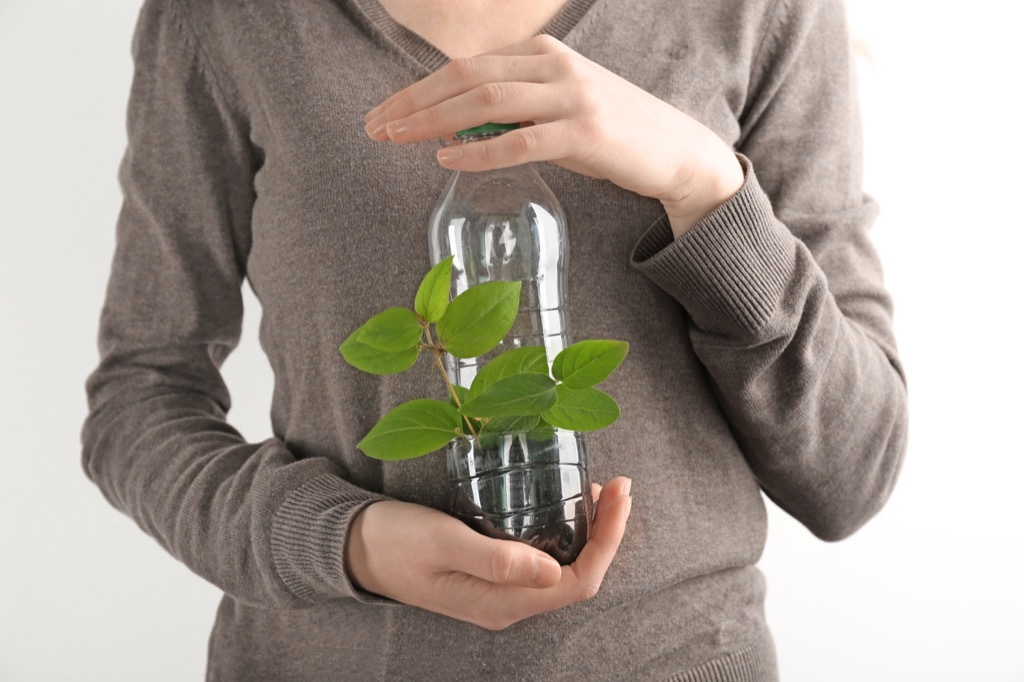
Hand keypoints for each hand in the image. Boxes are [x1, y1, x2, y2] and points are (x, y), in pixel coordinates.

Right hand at [344, 476, 631, 629]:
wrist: (355, 548)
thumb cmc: (395, 540)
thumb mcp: (443, 541)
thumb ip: (496, 558)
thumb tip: (552, 571)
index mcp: (501, 603)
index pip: (578, 582)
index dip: (607, 540)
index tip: (618, 494)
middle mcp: (508, 604)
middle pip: (579, 576)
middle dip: (606, 531)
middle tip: (618, 485)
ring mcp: (501, 592)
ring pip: (565, 568)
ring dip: (589, 531)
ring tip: (598, 489)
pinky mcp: (493, 574)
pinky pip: (544, 559)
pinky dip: (564, 530)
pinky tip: (565, 503)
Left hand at [363, 35, 742, 235]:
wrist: (676, 151)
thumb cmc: (612, 134)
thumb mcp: (559, 108)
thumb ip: (514, 110)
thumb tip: (456, 130)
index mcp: (543, 53)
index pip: (466, 66)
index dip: (418, 89)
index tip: (385, 113)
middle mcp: (554, 66)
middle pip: (467, 77)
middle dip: (414, 102)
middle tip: (375, 127)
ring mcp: (571, 96)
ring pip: (486, 102)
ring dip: (434, 120)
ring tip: (397, 139)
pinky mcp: (585, 132)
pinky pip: (520, 140)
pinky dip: (478, 150)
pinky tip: (446, 158)